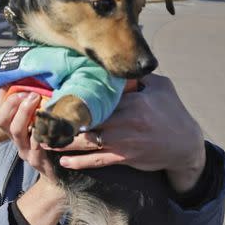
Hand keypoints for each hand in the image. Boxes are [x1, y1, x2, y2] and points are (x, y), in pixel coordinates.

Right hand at [0, 92, 65, 224]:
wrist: (62, 177)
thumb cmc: (53, 147)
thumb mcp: (43, 128)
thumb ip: (38, 112)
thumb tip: (37, 88)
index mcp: (15, 133)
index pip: (0, 117)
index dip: (7, 102)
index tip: (23, 91)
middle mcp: (18, 144)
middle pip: (5, 123)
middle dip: (16, 106)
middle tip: (33, 95)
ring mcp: (27, 154)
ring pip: (19, 133)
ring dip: (29, 115)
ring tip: (42, 104)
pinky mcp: (39, 162)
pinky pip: (38, 145)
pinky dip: (44, 131)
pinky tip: (53, 122)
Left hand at [55, 74, 205, 193]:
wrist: (186, 146)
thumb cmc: (172, 112)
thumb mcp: (160, 87)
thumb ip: (138, 77)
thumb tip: (119, 63)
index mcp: (132, 101)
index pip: (98, 96)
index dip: (74, 96)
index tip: (53, 95)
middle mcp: (125, 121)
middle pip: (86, 119)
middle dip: (61, 119)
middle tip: (38, 118)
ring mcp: (123, 142)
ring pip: (86, 141)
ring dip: (62, 142)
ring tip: (41, 140)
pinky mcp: (124, 158)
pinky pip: (97, 160)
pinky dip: (79, 162)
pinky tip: (62, 161)